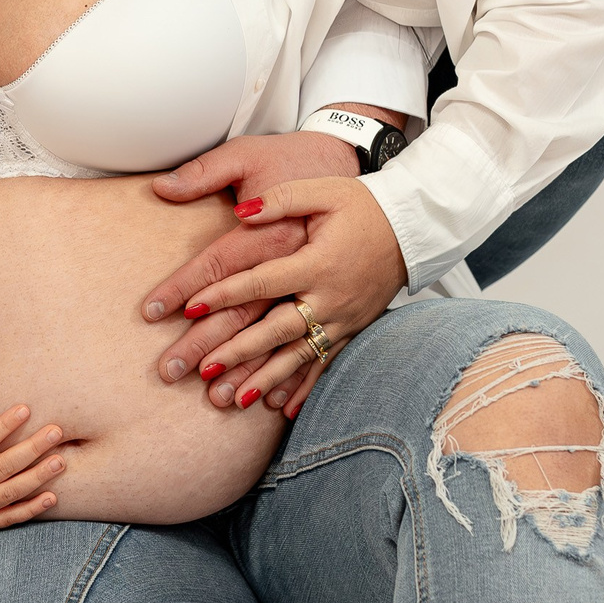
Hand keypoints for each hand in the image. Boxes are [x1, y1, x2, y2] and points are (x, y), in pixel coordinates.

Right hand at [0, 401, 65, 560]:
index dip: (3, 426)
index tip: (25, 409)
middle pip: (4, 466)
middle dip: (32, 448)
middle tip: (55, 432)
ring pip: (12, 492)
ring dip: (38, 477)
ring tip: (60, 460)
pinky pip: (10, 518)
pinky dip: (32, 510)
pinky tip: (52, 497)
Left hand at [183, 177, 405, 419]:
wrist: (413, 229)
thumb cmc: (363, 206)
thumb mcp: (323, 191)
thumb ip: (281, 199)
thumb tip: (240, 212)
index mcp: (318, 263)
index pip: (263, 282)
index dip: (225, 294)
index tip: (191, 307)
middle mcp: (331, 298)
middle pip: (277, 330)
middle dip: (238, 351)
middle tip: (203, 369)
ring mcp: (343, 319)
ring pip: (299, 356)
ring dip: (266, 379)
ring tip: (234, 400)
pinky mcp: (352, 330)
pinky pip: (325, 364)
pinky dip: (304, 389)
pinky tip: (283, 411)